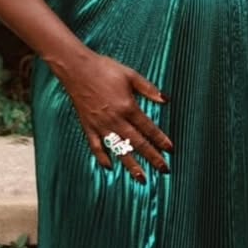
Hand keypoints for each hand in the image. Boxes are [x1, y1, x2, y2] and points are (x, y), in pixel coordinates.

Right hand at [54, 49, 171, 183]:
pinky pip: (96, 146)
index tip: (170, 150)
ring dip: (131, 165)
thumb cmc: (104, 69)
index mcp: (127, 107)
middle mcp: (115, 120)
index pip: (148, 128)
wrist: (77, 69)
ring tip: (141, 178)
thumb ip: (148, 89)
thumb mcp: (130, 75)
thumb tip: (165, 100)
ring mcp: (101, 125)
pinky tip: (109, 167)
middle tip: (164, 170)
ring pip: (119, 149)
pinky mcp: (88, 126)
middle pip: (137, 143)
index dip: (160, 139)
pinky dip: (102, 157)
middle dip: (152, 157)